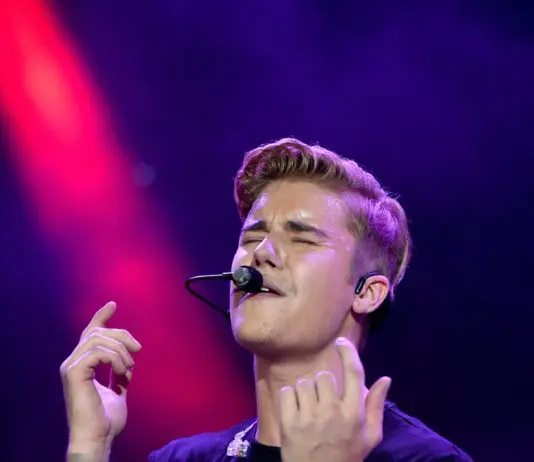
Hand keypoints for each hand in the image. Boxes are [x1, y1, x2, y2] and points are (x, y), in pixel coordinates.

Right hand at [60, 302, 141, 456]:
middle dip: (121, 335)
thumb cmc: (106, 419)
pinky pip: (98, 352)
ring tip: (129, 368)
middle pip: (98, 332)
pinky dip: (116, 358)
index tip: (113, 304)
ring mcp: (71, 367)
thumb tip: (128, 359)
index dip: (101, 317)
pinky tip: (124, 372)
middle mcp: (73, 362)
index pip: (90, 333)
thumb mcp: (118, 389)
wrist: (98, 437)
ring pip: (98, 338)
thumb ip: (120, 372)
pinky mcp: (74, 373)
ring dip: (121, 350)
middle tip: (138, 349)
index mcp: (82, 365)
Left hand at [278, 337, 390, 461]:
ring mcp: (309, 417)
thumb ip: (376, 406)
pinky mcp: (289, 423)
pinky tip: (296, 411)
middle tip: (324, 402)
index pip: (354, 374)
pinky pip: (287, 392)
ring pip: (304, 383)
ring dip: (306, 392)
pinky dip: (290, 398)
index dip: (348, 353)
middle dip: (324, 385)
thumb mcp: (370, 436)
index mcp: (354, 414)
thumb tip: (385, 378)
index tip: (341, 342)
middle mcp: (332, 412)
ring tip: (309, 409)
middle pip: (325, 377)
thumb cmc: (347, 456)